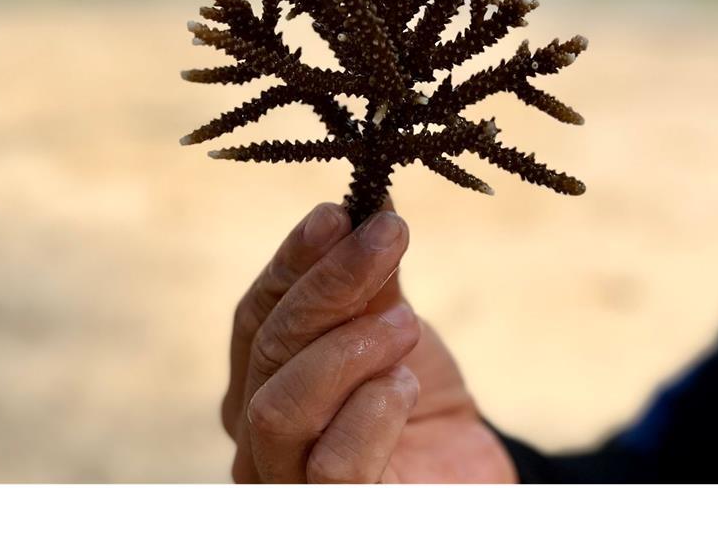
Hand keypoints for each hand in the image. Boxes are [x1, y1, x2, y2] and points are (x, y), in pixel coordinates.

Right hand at [221, 201, 516, 482]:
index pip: (257, 312)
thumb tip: (371, 205)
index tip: (337, 213)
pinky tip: (404, 385)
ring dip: (348, 348)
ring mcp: (284, 479)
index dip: (294, 260)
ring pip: (280, 405)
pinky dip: (369, 413)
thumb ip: (373, 279)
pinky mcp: (330, 514)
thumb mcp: (393, 327)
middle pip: (269, 348)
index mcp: (258, 377)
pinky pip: (332, 465)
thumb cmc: (415, 399)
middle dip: (331, 285)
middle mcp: (254, 431)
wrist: (463, 472)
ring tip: (407, 326)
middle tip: (388, 238)